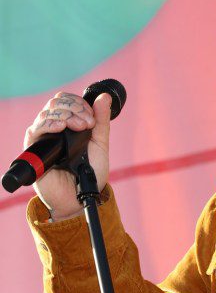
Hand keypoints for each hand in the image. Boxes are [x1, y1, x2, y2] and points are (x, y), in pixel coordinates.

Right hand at [24, 91, 111, 218]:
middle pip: (56, 102)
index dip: (80, 104)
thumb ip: (101, 121)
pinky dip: (49, 123)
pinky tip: (60, 127)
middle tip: (87, 124)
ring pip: (47, 111)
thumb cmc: (89, 173)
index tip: (92, 119)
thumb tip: (104, 96)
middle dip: (75, 108)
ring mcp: (44, 136)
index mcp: (69, 123)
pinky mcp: (34, 147)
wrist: (80, 196)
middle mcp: (54, 127)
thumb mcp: (100, 144)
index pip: (67, 100)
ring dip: (66, 114)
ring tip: (79, 127)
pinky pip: (36, 128)